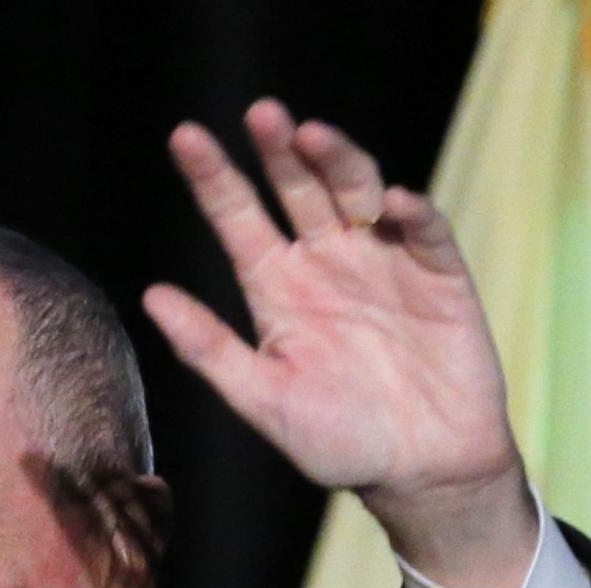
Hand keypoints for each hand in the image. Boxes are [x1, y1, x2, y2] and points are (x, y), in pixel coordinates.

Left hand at [142, 100, 537, 587]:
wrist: (419, 472)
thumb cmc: (336, 442)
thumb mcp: (263, 399)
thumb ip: (210, 348)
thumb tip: (152, 296)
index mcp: (278, 291)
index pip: (239, 220)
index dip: (214, 179)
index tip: (185, 138)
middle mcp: (327, 265)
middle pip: (299, 190)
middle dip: (280, 152)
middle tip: (260, 113)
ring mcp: (384, 263)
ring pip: (358, 192)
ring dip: (338, 162)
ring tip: (311, 137)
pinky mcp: (439, 275)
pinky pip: (424, 231)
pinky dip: (410, 211)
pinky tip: (390, 202)